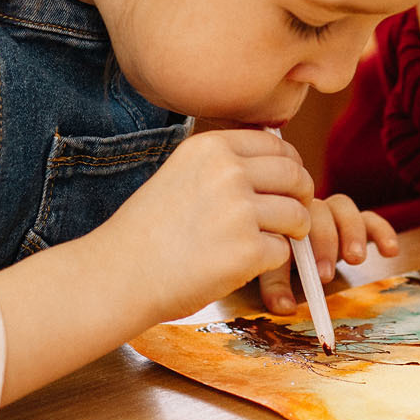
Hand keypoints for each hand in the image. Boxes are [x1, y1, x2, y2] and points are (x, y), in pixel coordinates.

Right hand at [101, 128, 312, 323]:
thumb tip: (281, 163)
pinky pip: (282, 251)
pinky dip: (270, 261)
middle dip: (301, 196)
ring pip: (297, 213)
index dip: (290, 165)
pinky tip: (243, 265)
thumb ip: (223, 165)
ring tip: (268, 242)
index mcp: (211, 148)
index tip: (286, 185)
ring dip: (292, 231)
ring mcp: (239, 210)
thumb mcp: (180, 174)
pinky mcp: (247, 250)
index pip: (276, 144)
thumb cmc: (147, 231)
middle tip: (293, 216)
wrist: (118, 274)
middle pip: (295, 174)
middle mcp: (228, 172)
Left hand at [258, 194, 400, 315]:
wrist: (296, 256)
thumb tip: (284, 307)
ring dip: (352, 233)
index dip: (305, 245)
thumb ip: (275, 285)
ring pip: (344, 208)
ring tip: (356, 260)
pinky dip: (382, 231)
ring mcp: (333, 213)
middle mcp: (308, 209)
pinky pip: (371, 219)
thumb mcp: (274, 272)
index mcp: (285, 218)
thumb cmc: (282, 261)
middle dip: (326, 243)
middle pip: (320, 211)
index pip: (293, 219)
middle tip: (328, 275)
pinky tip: (390, 252)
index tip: (317, 275)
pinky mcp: (357, 220)